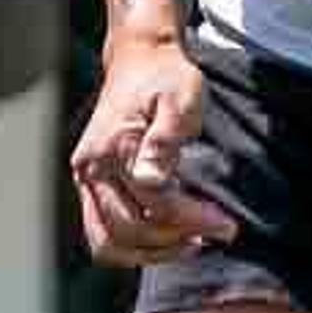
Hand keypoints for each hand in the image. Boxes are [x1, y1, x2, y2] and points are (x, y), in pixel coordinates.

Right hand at [71, 36, 238, 266]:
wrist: (139, 60)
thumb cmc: (166, 77)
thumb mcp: (180, 98)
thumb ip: (166, 139)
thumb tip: (152, 180)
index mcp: (112, 147)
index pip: (152, 202)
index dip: (192, 218)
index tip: (226, 224)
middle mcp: (90, 168)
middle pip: (127, 229)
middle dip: (174, 239)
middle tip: (215, 234)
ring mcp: (85, 179)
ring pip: (107, 241)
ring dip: (150, 252)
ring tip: (190, 243)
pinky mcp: (90, 186)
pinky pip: (103, 233)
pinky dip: (134, 246)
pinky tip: (169, 239)